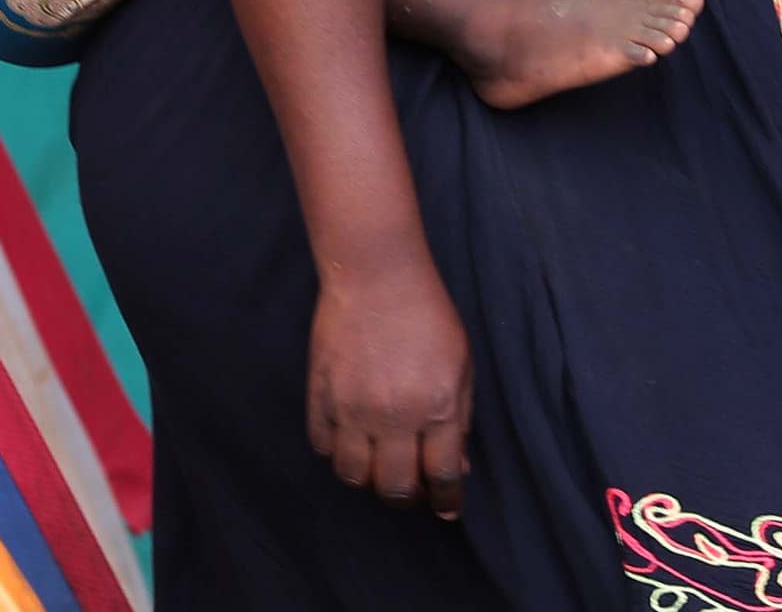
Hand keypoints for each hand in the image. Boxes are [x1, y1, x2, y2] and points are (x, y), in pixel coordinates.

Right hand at [307, 255, 471, 519]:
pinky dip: (336, 451)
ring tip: (377, 463)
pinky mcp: (320, 396)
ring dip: (368, 479)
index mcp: (437, 408)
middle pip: (395, 487)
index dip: (447, 499)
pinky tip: (349, 439)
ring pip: (354, 476)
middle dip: (407, 496)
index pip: (443, 476)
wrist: (375, 275)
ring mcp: (352, 409)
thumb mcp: (461, 365)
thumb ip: (460, 419)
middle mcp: (394, 416)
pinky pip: (323, 446)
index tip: (447, 507)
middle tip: (411, 485)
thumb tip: (457, 465)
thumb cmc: (428, 316)